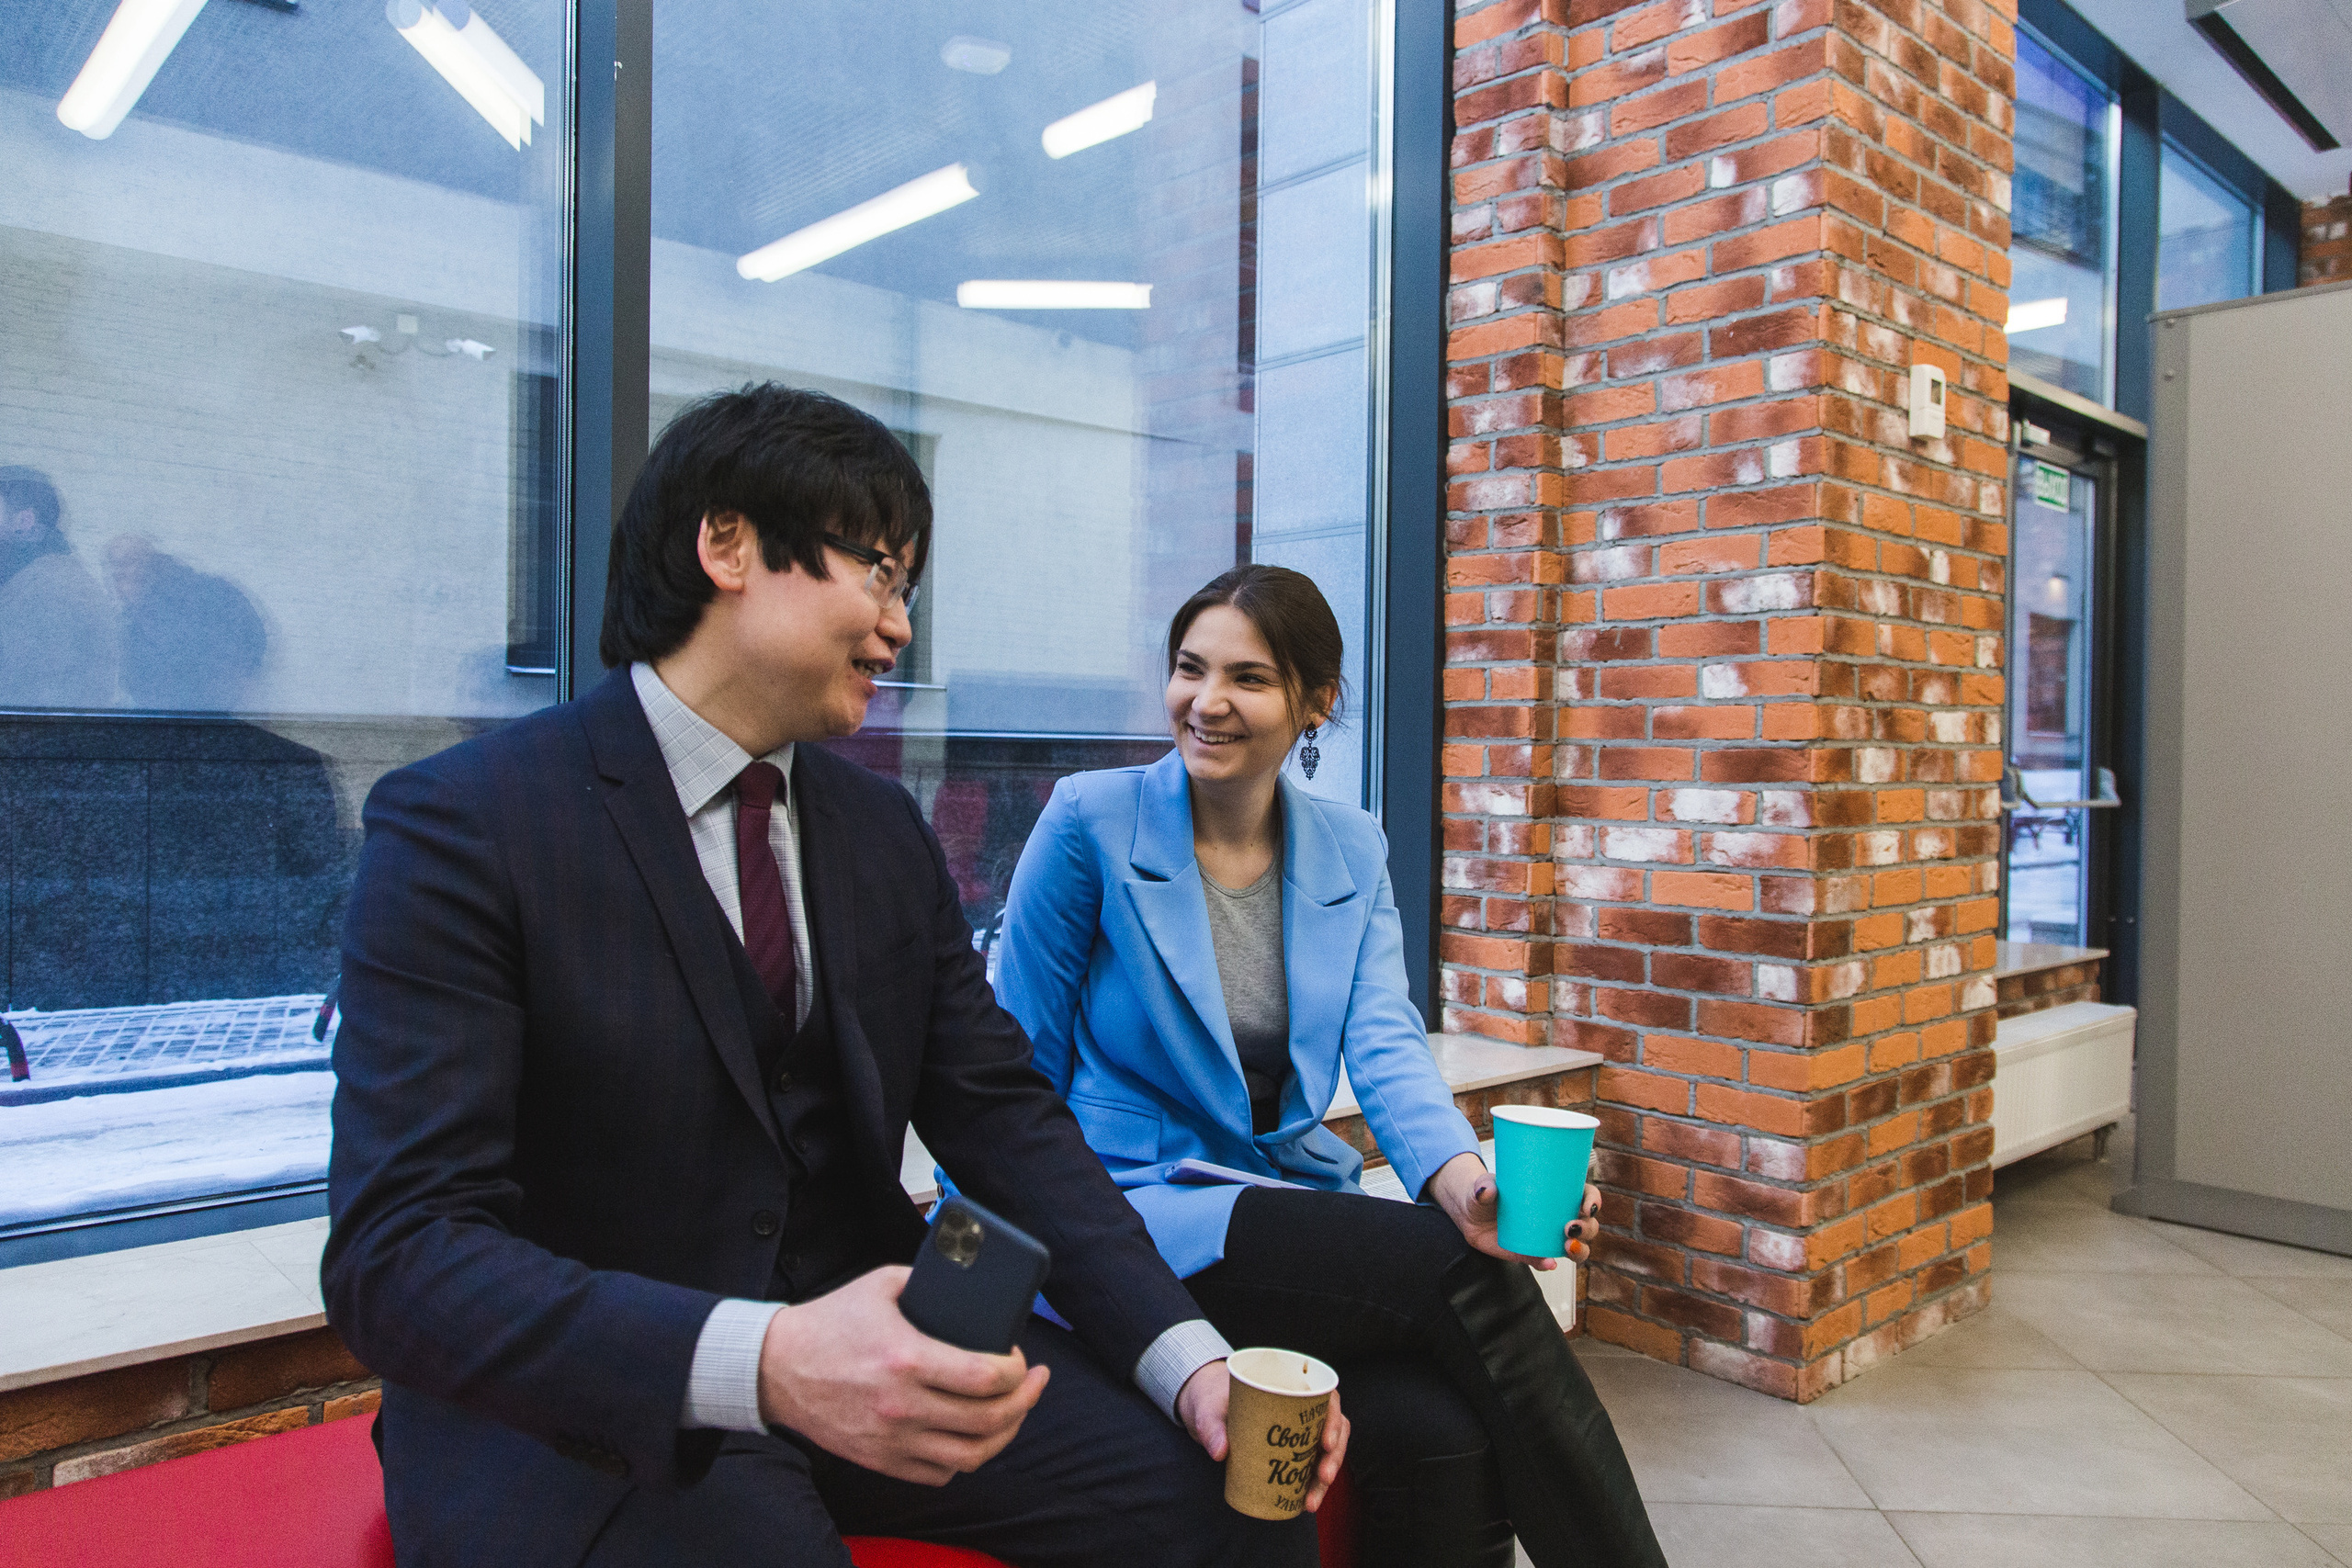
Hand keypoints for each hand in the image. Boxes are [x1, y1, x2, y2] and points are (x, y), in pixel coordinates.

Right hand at [756, 1266, 1048, 1485]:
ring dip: (1004, 1434)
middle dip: (1025, 1400)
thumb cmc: (831, 1321)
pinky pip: (940, 1473)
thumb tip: (975, 1280)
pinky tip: (974, 1435)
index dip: (1017, 1371)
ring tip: (1014, 1412)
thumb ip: (930, 1281)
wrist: (776, 1367)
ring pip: (971, 1455)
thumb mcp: (882, 1284)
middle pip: (988, 1420)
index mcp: (907, 1358)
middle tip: (1035, 1382)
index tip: (1021, 1359)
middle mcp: (902, 1405)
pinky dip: (965, 1458)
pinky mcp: (880, 1459)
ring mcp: (891, 1439)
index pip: (985, 1378)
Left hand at [1173, 1361, 1348, 1513]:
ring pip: (1327, 1452)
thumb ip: (1211, 1427)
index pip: (1327, 1399)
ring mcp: (1299, 1432)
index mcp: (1290, 1388)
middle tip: (1324, 1476)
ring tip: (1311, 1503)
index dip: (1333, 1419)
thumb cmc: (1212, 1400)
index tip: (1325, 1443)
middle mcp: (1301, 1410)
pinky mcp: (1290, 1452)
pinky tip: (1305, 1505)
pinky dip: (1311, 1486)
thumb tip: (1220, 1452)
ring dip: (1324, 1478)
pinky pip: (1311, 1467)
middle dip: (1334, 1456)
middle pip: (1334, 1429)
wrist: (1206, 1410)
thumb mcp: (1208, 1409)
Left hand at [1427, 1152, 1603, 1266]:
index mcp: (1555, 1194)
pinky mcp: (1531, 1253)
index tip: (1587, 1205)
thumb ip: (1484, 1186)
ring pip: (1575, 1247)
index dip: (1593, 1200)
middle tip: (1571, 1227)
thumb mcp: (1484, 1185)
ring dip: (1578, 1249)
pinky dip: (1547, 1263)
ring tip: (1566, 1246)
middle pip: (1587, 1225)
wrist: (1470, 1215)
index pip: (1584, 1195)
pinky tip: (1548, 1264)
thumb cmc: (1485, 1192)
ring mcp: (1546, 1238)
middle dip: (1588, 1228)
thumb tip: (1487, 1191)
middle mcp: (1557, 1217)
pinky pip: (1544, 1261)